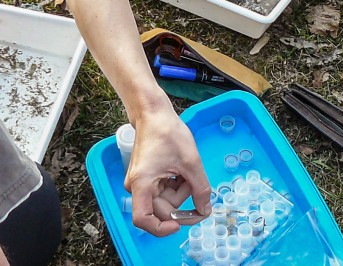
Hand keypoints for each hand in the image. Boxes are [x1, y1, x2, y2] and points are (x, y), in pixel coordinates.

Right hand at [125, 108, 211, 235]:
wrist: (154, 114)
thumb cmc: (168, 133)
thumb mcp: (191, 162)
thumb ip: (200, 189)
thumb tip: (205, 211)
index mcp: (142, 184)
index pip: (143, 220)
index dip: (161, 228)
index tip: (179, 224)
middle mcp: (136, 187)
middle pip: (160, 210)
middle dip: (182, 201)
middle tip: (197, 186)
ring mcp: (141, 183)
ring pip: (165, 202)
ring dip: (181, 191)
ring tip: (187, 170)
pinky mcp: (146, 179)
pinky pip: (164, 192)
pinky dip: (176, 186)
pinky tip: (181, 170)